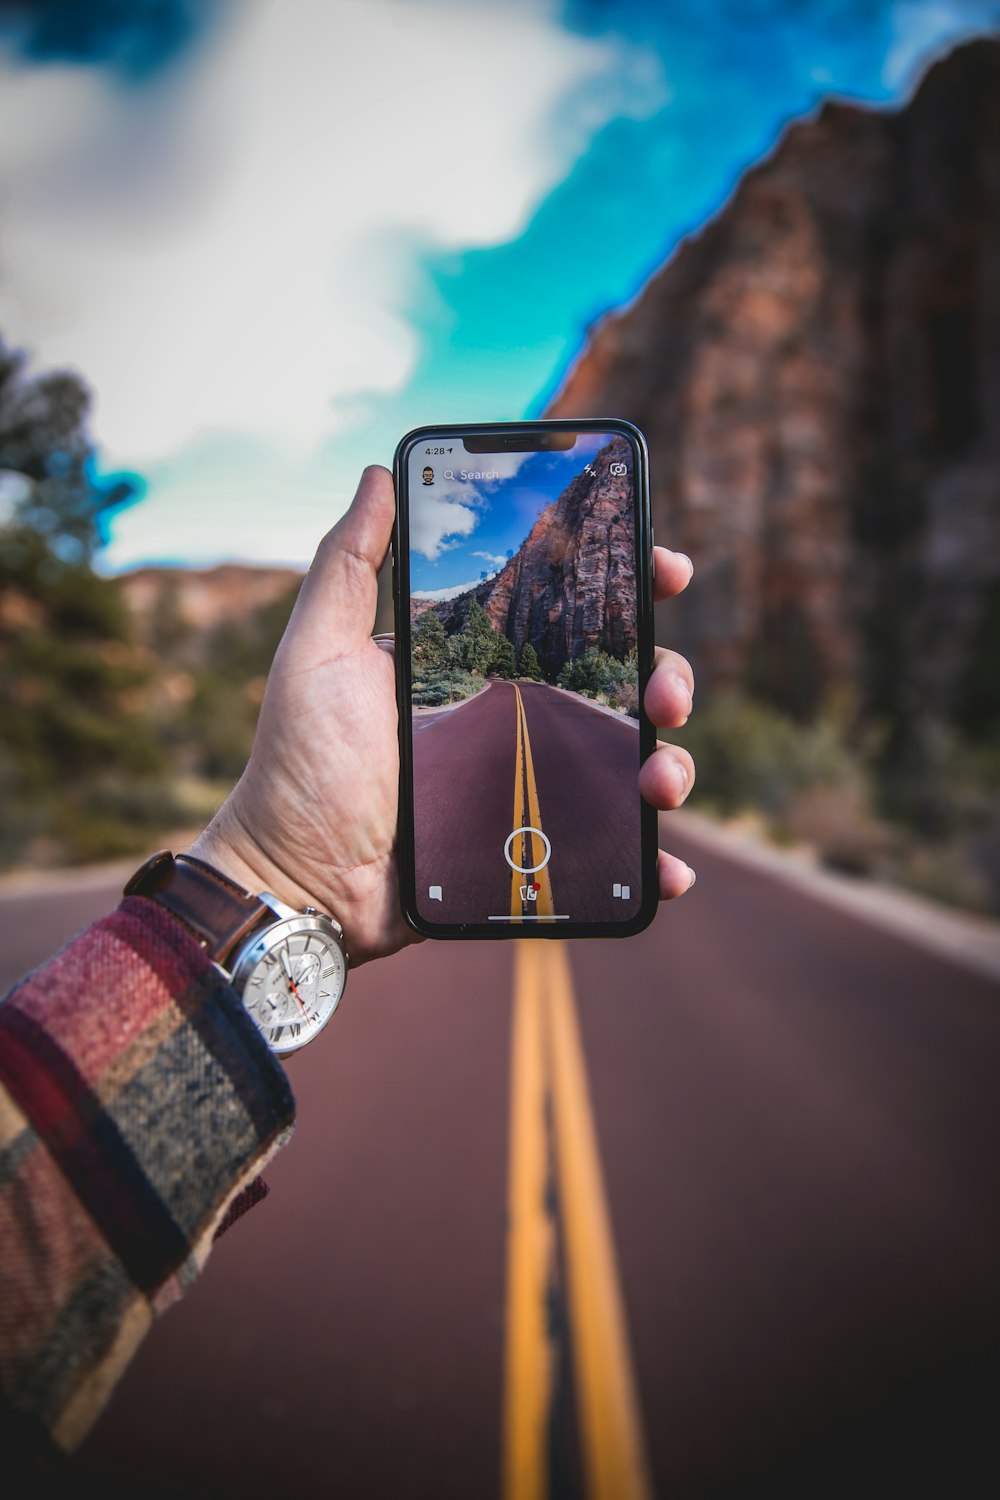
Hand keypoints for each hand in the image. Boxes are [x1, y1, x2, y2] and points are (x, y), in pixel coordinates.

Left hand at [188, 465, 696, 965]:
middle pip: (620, 688)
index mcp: (479, 667)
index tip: (665, 570)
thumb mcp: (318, 649)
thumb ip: (348, 562)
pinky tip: (669, 866)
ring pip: (629, 767)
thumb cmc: (301, 763)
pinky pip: (610, 855)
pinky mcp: (532, 855)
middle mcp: (516, 723)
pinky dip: (653, 861)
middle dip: (666, 679)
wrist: (298, 880)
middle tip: (664, 694)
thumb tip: (379, 472)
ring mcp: (530, 791)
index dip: (628, 590)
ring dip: (668, 767)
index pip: (569, 618)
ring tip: (658, 781)